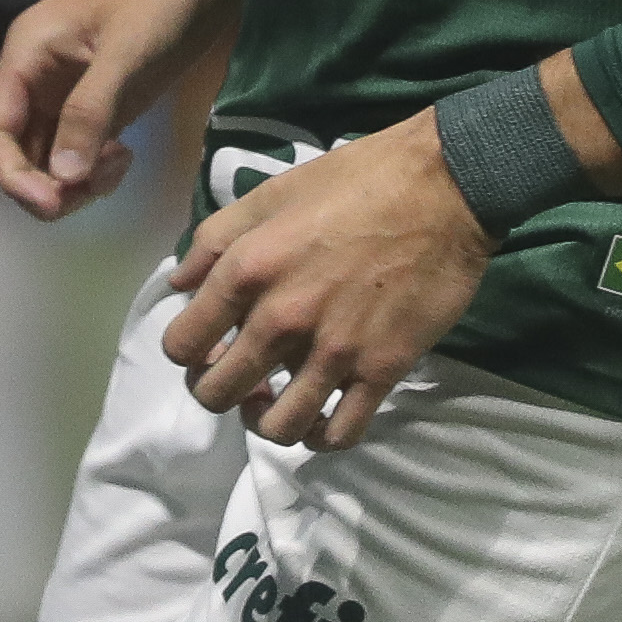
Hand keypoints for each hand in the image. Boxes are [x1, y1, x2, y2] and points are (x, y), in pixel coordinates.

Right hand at [0, 0, 236, 218]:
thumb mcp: (131, 51)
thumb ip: (93, 112)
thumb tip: (62, 177)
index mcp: (29, 54)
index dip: (12, 176)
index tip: (54, 203)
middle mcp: (42, 72)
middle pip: (17, 149)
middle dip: (48, 182)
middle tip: (97, 189)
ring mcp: (75, 83)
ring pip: (51, 151)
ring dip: (74, 178)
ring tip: (120, 169)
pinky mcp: (110, 89)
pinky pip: (84, 142)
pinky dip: (97, 165)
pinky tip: (128, 159)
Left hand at [161, 121, 488, 450]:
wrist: (443, 191)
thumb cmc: (352, 183)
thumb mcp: (268, 195)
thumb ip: (214, 241)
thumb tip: (178, 285)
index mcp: (245, 272)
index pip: (182, 344)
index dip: (186, 351)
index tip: (207, 343)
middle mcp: (281, 320)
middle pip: (217, 393)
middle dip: (216, 391)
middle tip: (238, 376)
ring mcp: (333, 352)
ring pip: (277, 426)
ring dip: (265, 421)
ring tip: (273, 402)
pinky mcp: (382, 370)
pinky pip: (341, 433)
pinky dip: (322, 438)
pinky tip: (319, 420)